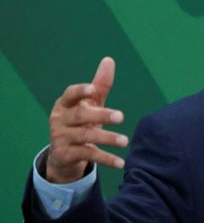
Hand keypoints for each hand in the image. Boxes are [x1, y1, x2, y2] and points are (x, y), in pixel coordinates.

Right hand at [46, 57, 127, 182]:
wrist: (64, 154)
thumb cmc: (80, 122)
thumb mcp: (90, 104)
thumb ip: (99, 85)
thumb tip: (109, 60)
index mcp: (65, 104)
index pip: (70, 94)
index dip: (80, 91)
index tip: (92, 90)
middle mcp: (60, 119)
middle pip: (80, 116)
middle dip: (101, 115)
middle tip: (121, 116)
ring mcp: (61, 137)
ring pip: (85, 136)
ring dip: (107, 139)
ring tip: (125, 141)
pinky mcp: (66, 154)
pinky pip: (88, 155)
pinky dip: (106, 159)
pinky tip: (121, 163)